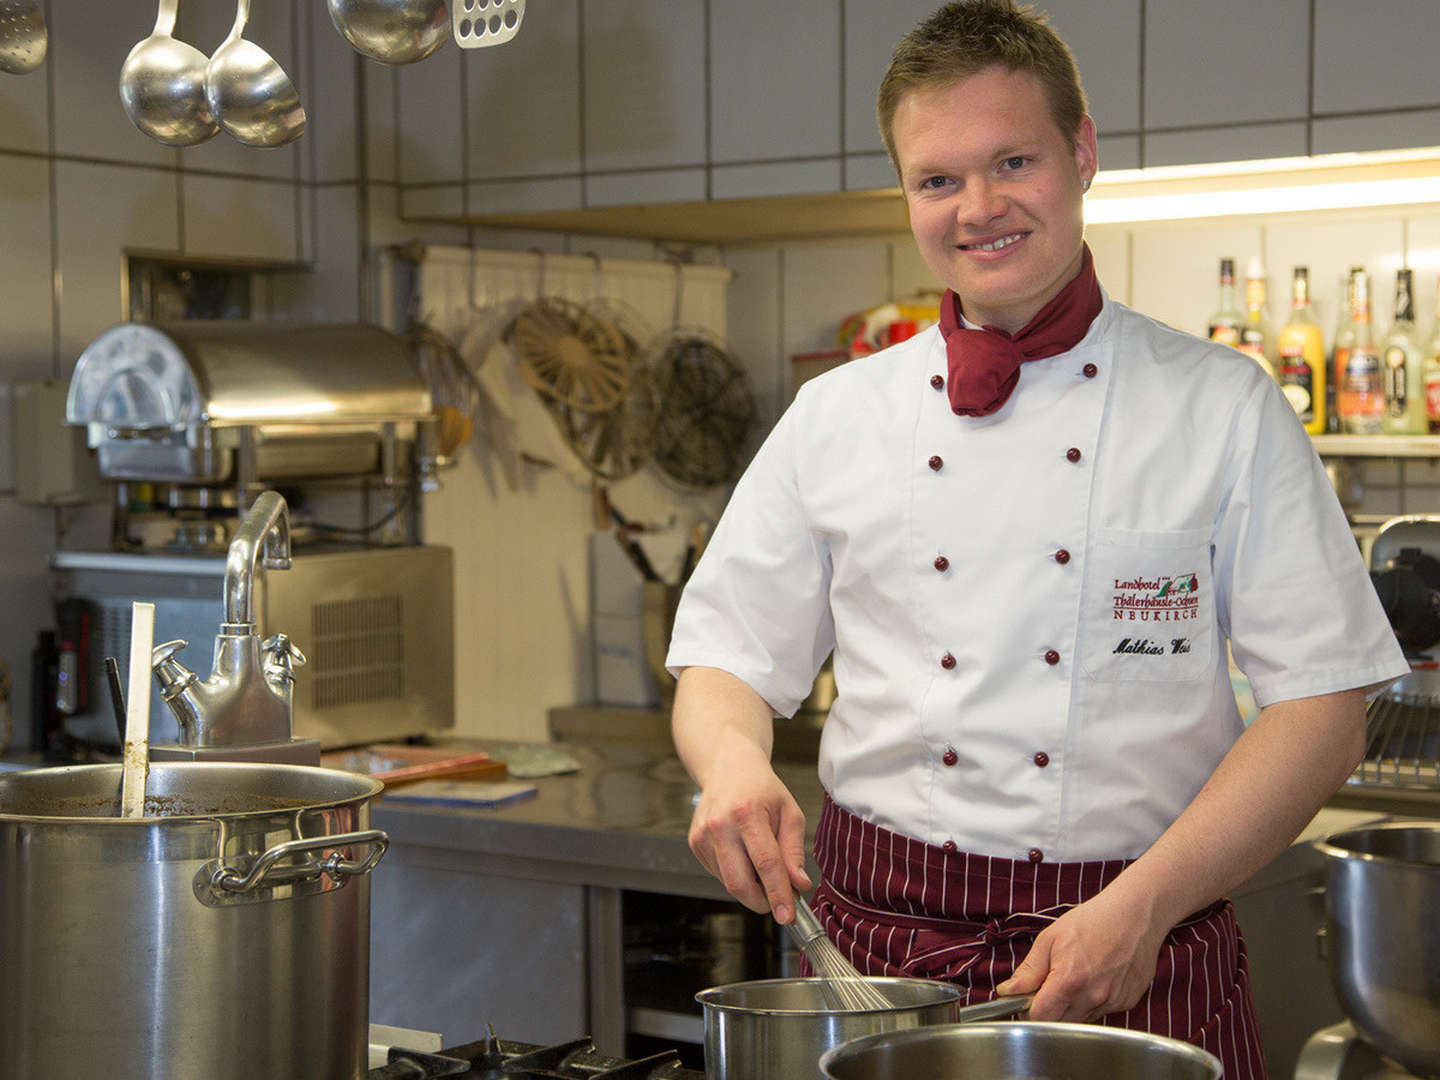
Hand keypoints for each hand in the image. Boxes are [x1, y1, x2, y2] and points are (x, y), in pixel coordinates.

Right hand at [686, 741, 811, 923]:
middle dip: (762, 901)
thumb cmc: (762, 789)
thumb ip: (794, 851)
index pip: (765, 863)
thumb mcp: (789, 813)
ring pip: (728, 882)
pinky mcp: (694, 842)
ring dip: (750, 887)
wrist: (729, 767)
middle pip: (739, 881)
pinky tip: (743, 855)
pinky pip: (718, 874)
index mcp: (747, 813)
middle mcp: (720, 824)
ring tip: (763, 866)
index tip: (787, 916)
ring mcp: (703, 834)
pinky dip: (736, 875)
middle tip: (779, 901)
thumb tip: (799, 884)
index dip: (777, 894)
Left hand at [994, 886, 1169, 1020]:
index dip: (1026, 1012)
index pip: (1040, 1018)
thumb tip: (1008, 991)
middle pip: (1059, 1024)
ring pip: (1080, 1020)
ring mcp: (1112, 1002)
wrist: (1136, 915)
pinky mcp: (1126, 1002)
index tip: (1024, 1002)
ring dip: (1069, 1008)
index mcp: (1069, 981)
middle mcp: (1093, 997)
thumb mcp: (1050, 938)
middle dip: (1047, 1011)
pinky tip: (1093, 979)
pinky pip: (1100, 1012)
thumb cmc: (1093, 920)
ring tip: (1072, 978)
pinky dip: (1090, 1003)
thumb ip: (1029, 970)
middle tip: (1045, 988)